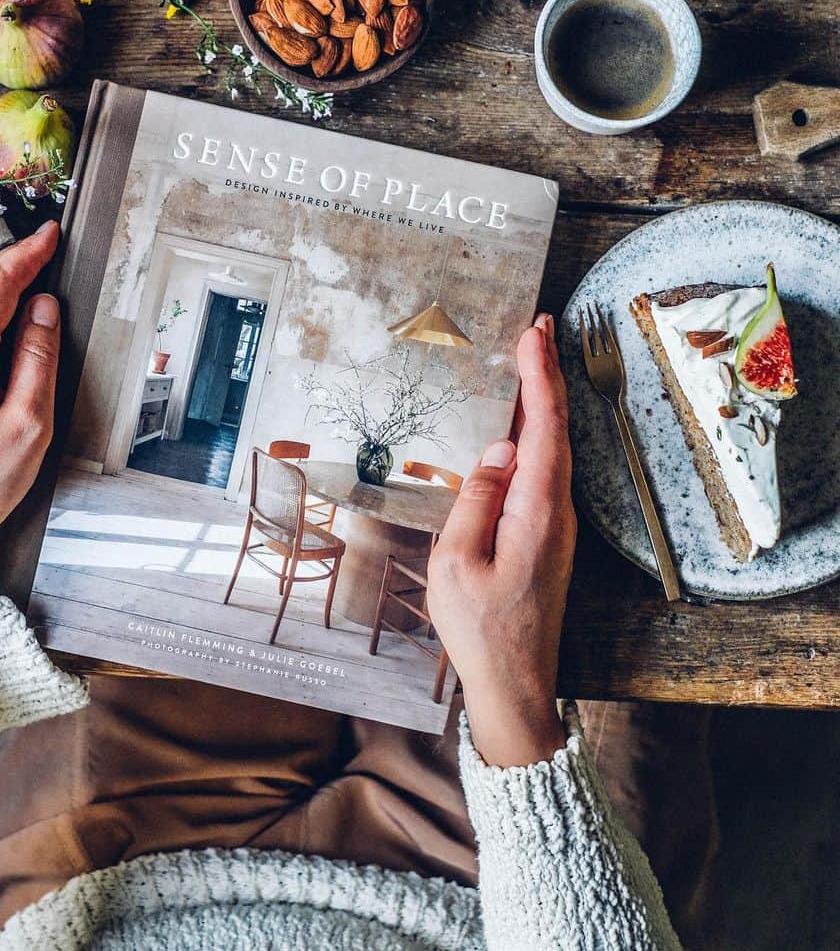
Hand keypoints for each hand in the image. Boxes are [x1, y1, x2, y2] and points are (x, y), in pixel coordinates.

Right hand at [427, 313, 575, 767]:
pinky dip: (538, 436)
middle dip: (547, 375)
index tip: (534, 333)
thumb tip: (499, 450)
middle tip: (538, 328)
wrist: (515, 685)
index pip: (543, 428)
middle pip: (556, 430)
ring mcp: (557, 526)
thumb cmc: (480, 628)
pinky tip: (523, 427)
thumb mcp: (457, 561)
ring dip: (542, 403)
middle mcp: (557, 512)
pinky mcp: (548, 538)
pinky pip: (545, 472)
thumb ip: (477, 500)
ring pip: (553, 450)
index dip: (539, 377)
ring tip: (531, 361)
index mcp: (537, 511)